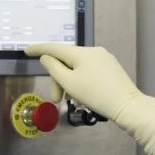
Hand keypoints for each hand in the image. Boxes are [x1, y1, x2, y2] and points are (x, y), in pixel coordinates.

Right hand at [24, 44, 154, 154]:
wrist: (127, 106)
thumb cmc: (96, 95)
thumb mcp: (69, 83)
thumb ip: (54, 68)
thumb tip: (47, 58)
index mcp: (82, 53)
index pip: (54, 48)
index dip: (39, 49)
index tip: (26, 51)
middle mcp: (93, 51)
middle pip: (67, 61)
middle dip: (58, 79)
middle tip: (57, 100)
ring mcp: (104, 58)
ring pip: (78, 67)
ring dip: (69, 82)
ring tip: (72, 100)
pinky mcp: (111, 68)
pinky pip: (89, 70)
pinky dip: (80, 81)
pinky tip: (83, 96)